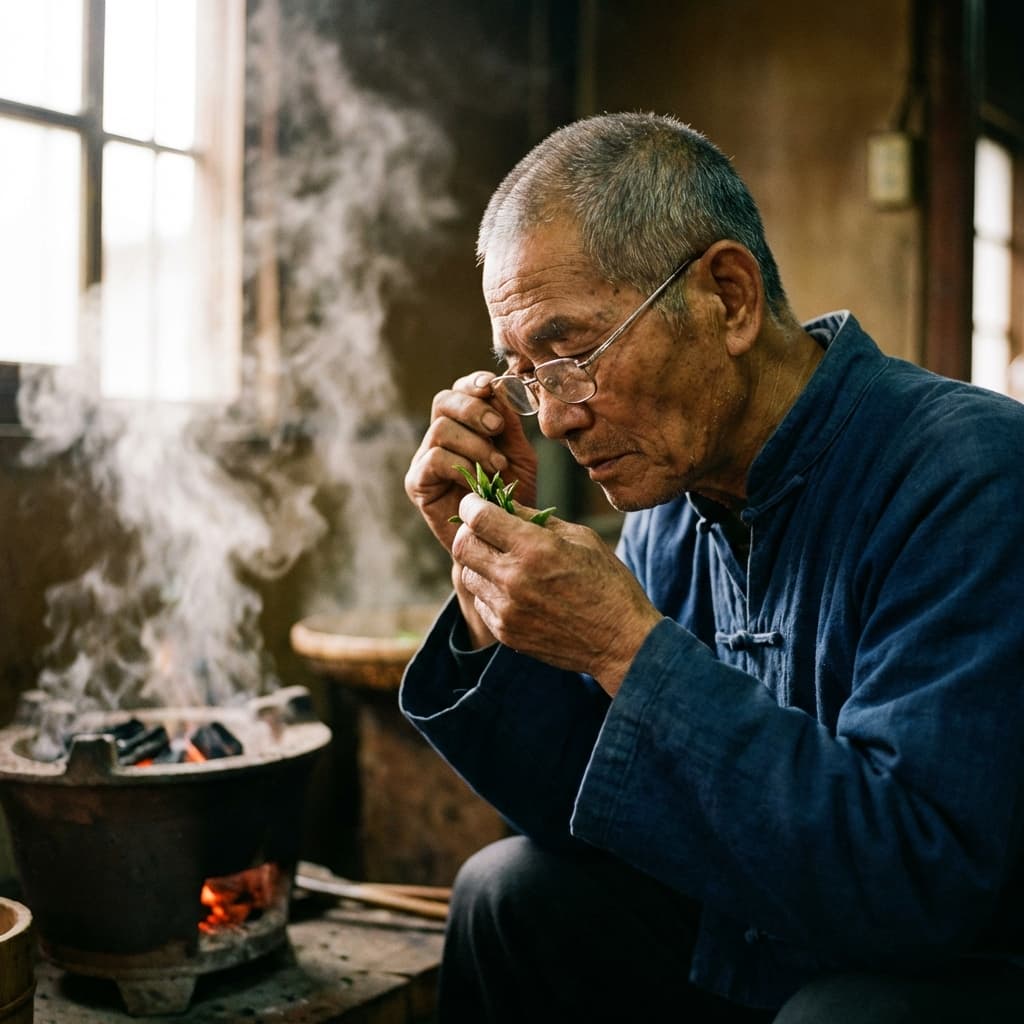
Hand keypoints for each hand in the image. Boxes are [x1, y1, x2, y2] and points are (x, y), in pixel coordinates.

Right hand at [405, 371, 537, 551]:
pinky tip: (478, 480)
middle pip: (444, 401)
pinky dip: (461, 464)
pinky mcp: (417, 483)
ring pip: (441, 428)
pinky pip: (434, 458)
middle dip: (474, 408)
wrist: (501, 541)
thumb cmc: (511, 497)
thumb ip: (510, 422)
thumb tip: (501, 387)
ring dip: (474, 443)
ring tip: (497, 465)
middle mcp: (440, 438)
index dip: (473, 384)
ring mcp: (425, 459)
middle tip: (498, 428)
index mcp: (463, 426)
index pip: (459, 391)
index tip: (492, 387)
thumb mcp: (519, 454)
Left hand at [452, 492, 663, 694]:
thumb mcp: (581, 538)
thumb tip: (504, 504)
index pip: (479, 518)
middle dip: (469, 532)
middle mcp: (514, 579)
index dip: (471, 505)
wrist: (621, 642)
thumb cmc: (608, 583)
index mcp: (536, 549)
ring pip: (467, 574)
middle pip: (462, 546)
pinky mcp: (505, 633)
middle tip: (484, 530)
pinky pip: (481, 602)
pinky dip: (490, 590)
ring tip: (504, 561)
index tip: (475, 503)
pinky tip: (514, 588)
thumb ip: (537, 519)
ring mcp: (507, 610)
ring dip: (480, 562)